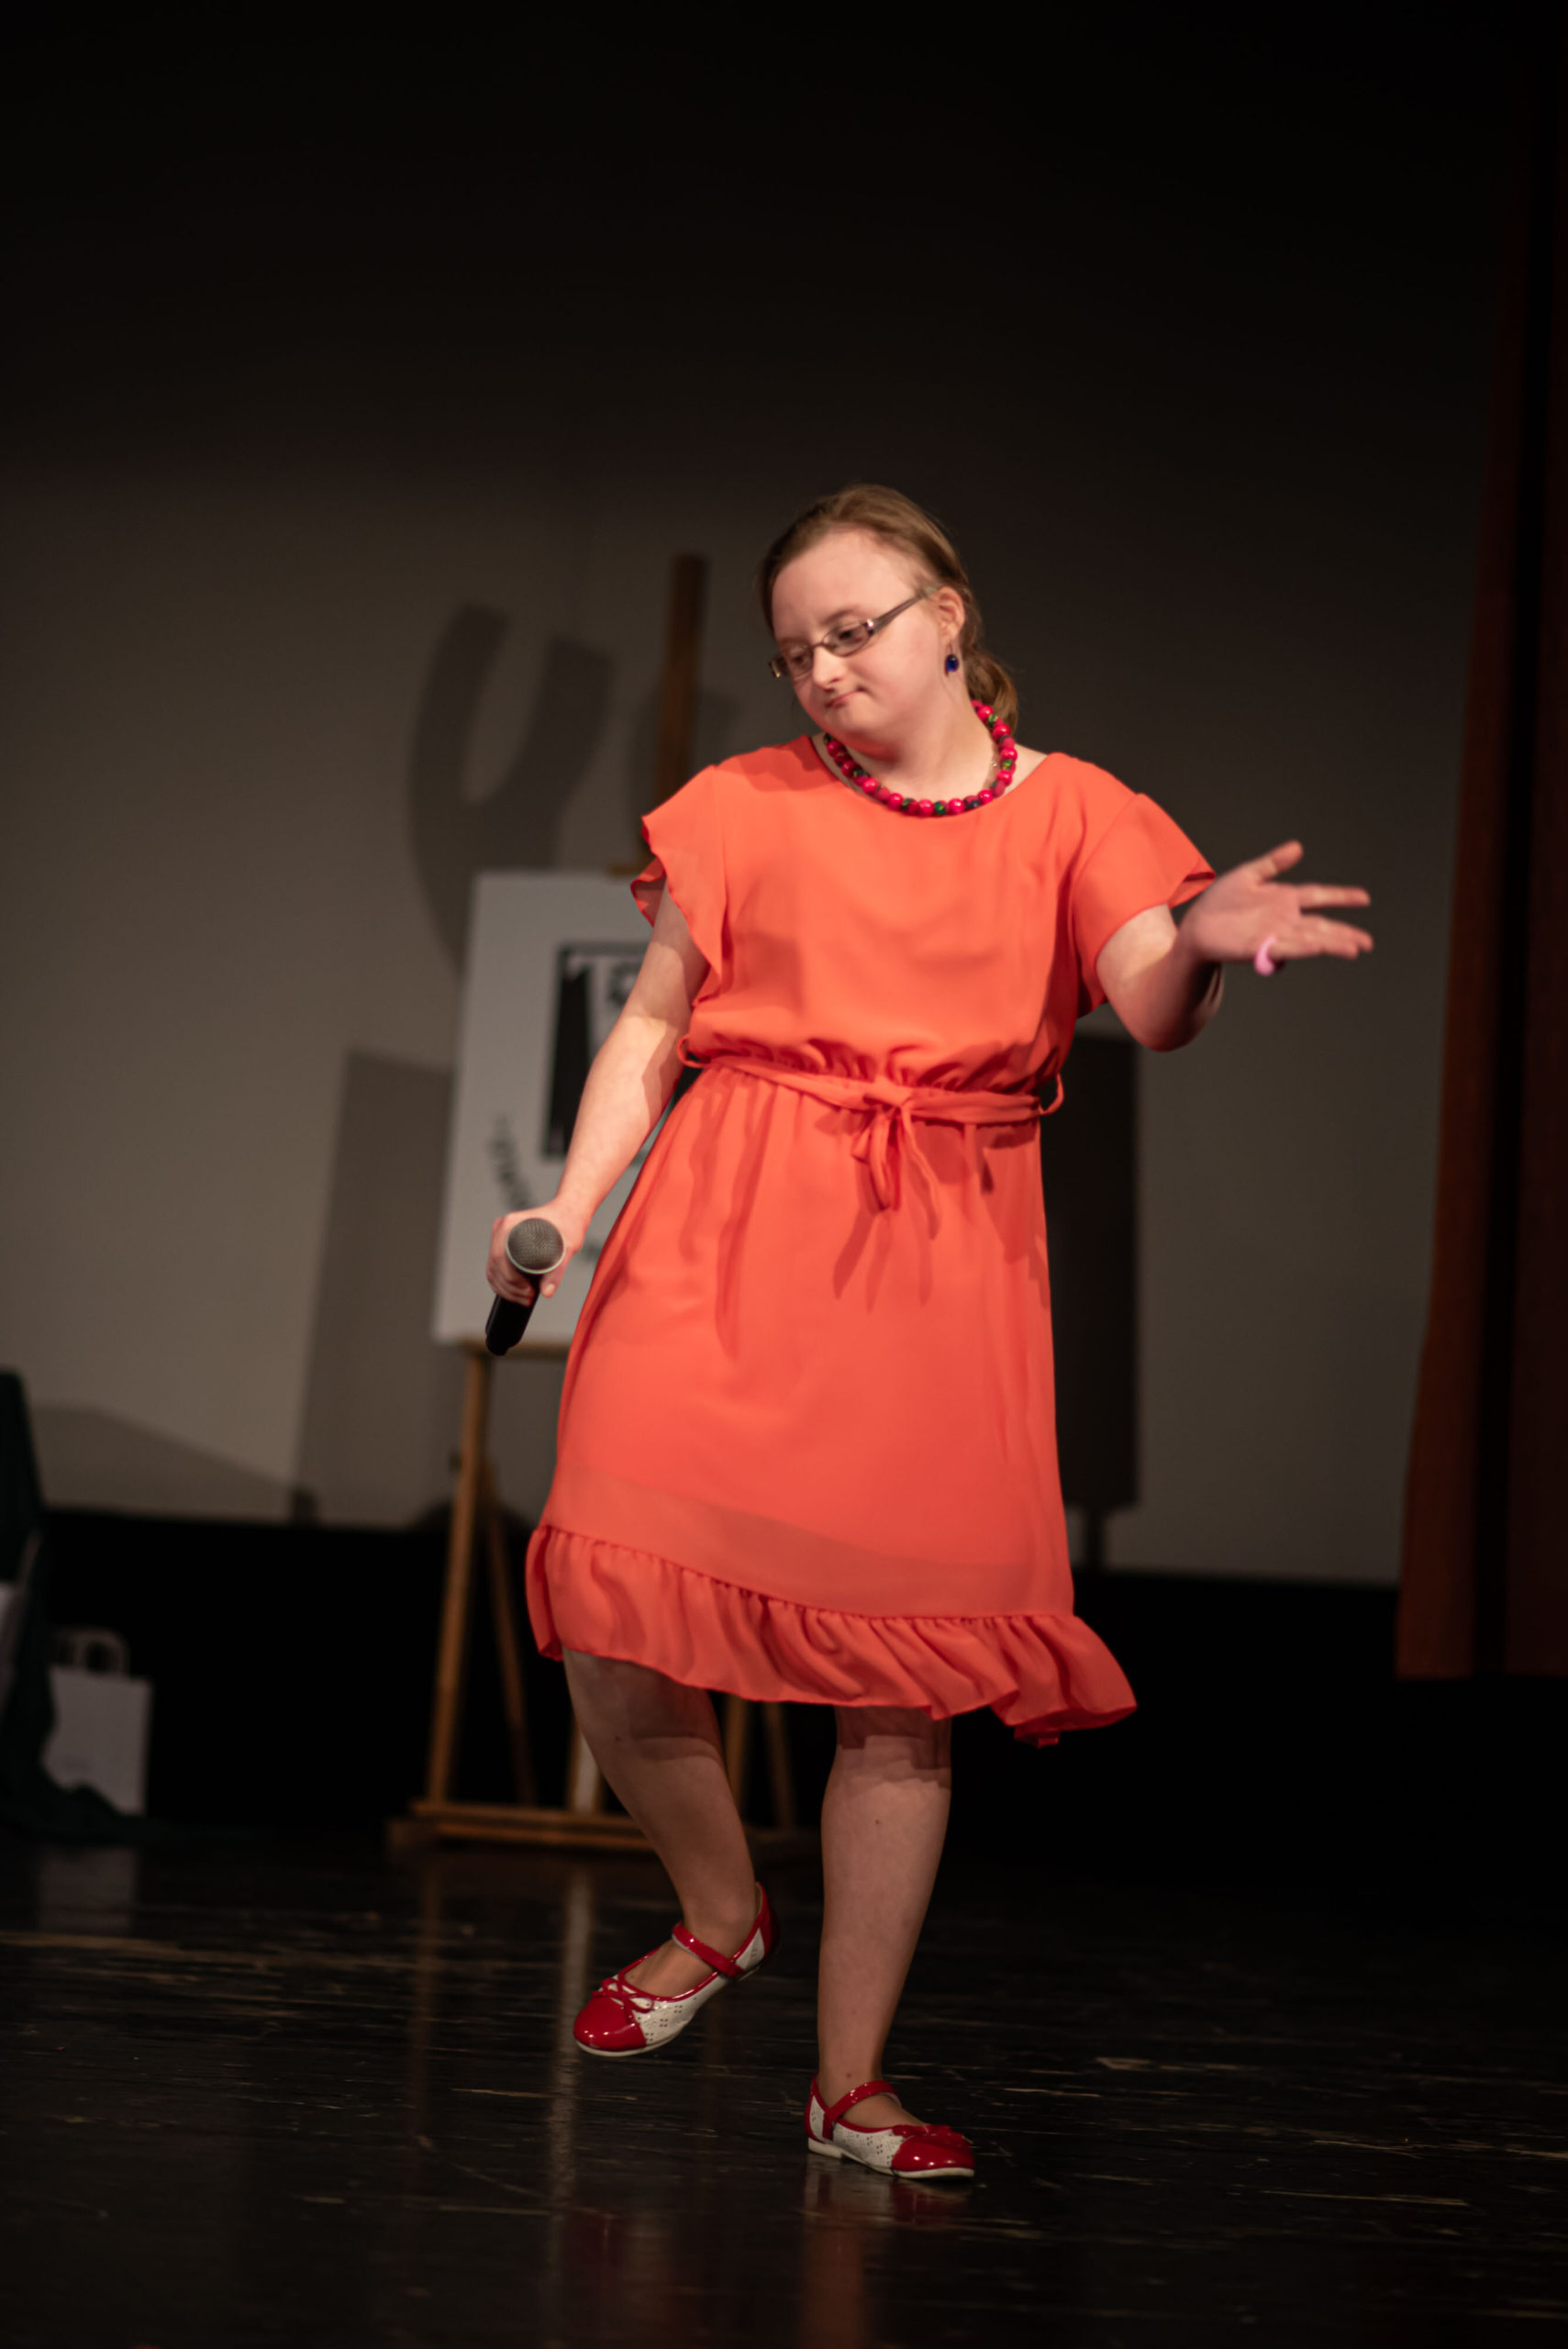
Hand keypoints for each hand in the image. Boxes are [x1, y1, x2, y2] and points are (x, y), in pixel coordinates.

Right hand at [486, 1196, 589, 1307]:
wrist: (570, 1212)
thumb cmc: (569, 1225)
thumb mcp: (566, 1248)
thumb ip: (556, 1271)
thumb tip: (547, 1293)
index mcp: (511, 1226)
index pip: (500, 1260)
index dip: (511, 1282)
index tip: (529, 1292)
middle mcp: (502, 1229)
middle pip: (495, 1267)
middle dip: (510, 1288)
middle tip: (529, 1298)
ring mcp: (501, 1236)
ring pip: (493, 1270)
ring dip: (506, 1288)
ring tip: (526, 1297)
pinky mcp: (505, 1243)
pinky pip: (497, 1267)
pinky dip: (504, 1282)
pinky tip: (517, 1292)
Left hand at [1181, 841, 1372, 968]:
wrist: (1196, 926)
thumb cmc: (1220, 902)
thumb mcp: (1247, 875)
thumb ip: (1273, 863)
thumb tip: (1298, 847)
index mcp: (1284, 899)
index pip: (1319, 895)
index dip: (1341, 896)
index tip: (1365, 898)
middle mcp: (1283, 919)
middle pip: (1320, 925)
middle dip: (1345, 932)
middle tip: (1367, 942)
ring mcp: (1273, 934)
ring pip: (1309, 940)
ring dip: (1331, 944)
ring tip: (1354, 949)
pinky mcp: (1258, 948)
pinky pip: (1284, 948)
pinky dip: (1301, 948)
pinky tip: (1317, 949)